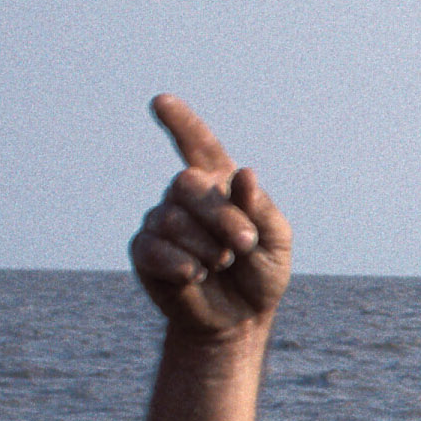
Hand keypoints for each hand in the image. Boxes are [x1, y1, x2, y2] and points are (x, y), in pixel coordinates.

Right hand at [131, 93, 292, 336]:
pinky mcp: (144, 251)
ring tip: (220, 265)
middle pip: (189, 184)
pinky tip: (195, 275)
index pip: (198, 145)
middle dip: (221, 216)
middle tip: (244, 245)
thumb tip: (244, 174)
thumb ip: (262, 209)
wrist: (239, 318)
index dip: (181, 123)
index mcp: (219, 185)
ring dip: (206, 247)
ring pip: (173, 219)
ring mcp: (161, 222)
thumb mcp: (276, 242)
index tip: (160, 102)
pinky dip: (181, 264)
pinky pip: (154, 248)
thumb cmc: (260, 274)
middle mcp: (185, 197)